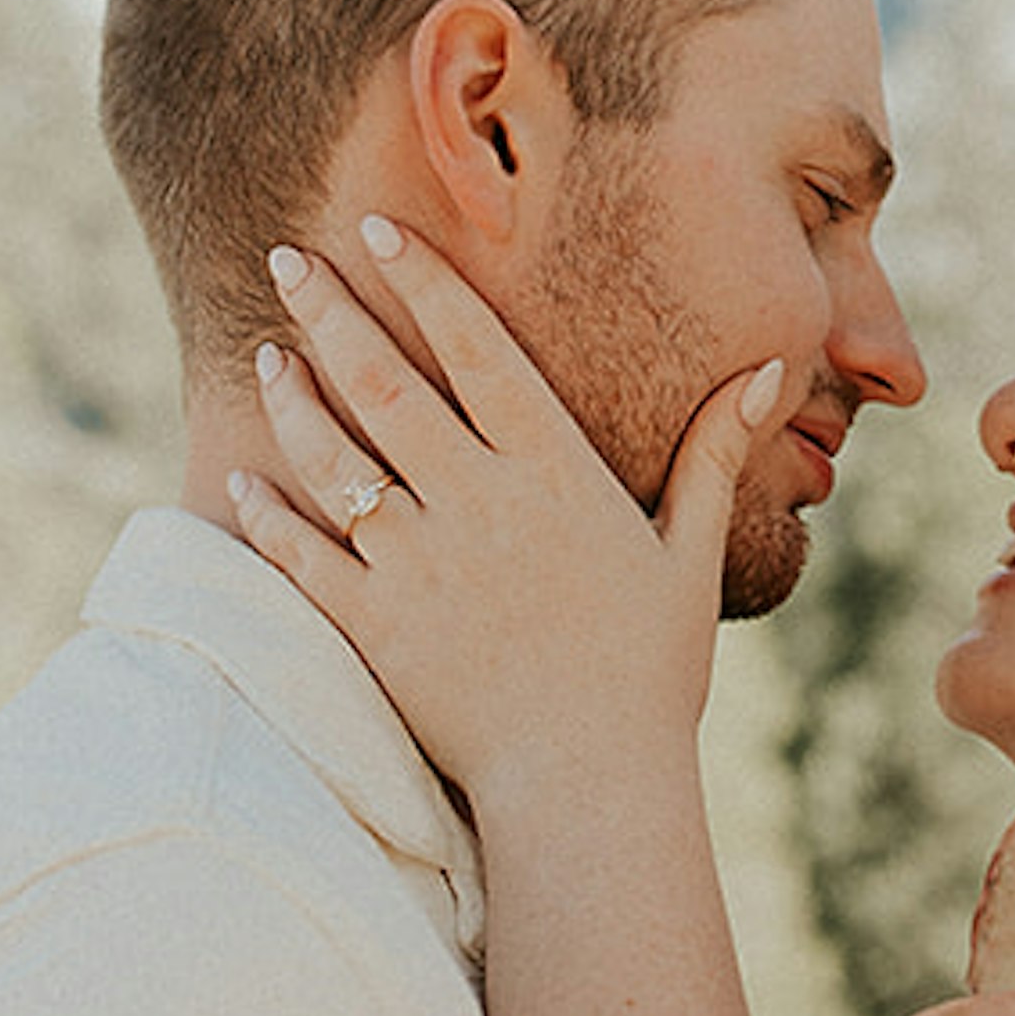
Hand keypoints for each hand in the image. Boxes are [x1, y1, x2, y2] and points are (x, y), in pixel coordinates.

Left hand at [227, 222, 786, 811]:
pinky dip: (268, 513)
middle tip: (286, 259)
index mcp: (551, 472)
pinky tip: (244, 478)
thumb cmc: (647, 673)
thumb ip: (711, 455)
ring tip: (268, 354)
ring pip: (334, 457)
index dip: (424, 281)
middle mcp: (477, 501)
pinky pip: (303, 556)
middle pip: (384, 382)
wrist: (588, 783)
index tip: (379, 231)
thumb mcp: (688, 554)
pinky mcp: (374, 626)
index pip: (476, 347)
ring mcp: (418, 563)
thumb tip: (770, 372)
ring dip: (293, 399)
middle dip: (330, 310)